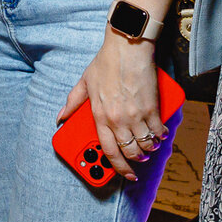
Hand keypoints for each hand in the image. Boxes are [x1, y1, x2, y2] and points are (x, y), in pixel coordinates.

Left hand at [59, 31, 165, 182]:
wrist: (126, 47)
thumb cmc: (105, 62)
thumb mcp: (84, 82)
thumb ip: (72, 102)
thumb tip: (61, 118)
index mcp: (99, 115)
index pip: (107, 150)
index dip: (117, 167)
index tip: (125, 174)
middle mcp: (117, 119)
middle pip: (129, 151)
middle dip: (136, 159)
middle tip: (138, 158)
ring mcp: (135, 115)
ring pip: (145, 145)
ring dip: (149, 149)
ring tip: (149, 146)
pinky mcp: (151, 107)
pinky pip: (158, 131)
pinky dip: (161, 135)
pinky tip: (160, 134)